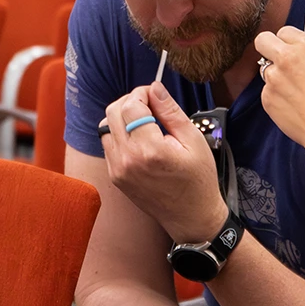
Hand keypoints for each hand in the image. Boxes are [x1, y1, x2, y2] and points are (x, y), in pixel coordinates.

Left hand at [99, 82, 226, 243]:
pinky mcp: (115, 176)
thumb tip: (155, 88)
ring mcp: (118, 170)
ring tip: (144, 121)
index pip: (131, 105)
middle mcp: (128, 159)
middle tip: (150, 104)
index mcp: (150, 150)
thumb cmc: (198, 180)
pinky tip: (139, 138)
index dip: (142, 93)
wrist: (191, 217)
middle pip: (113, 112)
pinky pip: (108, 144)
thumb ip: (171, 111)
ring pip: (105, 126)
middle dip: (130, 101)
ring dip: (121, 117)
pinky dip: (119, 134)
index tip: (155, 94)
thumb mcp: (193, 140)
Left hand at [254, 27, 304, 155]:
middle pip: (263, 40)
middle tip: (279, 61)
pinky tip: (293, 107)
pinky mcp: (267, 98)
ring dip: (275, 76)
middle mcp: (288, 57)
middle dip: (269, 48)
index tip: (293, 51)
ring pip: (264, 68)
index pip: (284, 31)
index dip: (289, 42)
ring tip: (294, 92)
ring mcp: (274, 78)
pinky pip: (267, 91)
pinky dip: (276, 97)